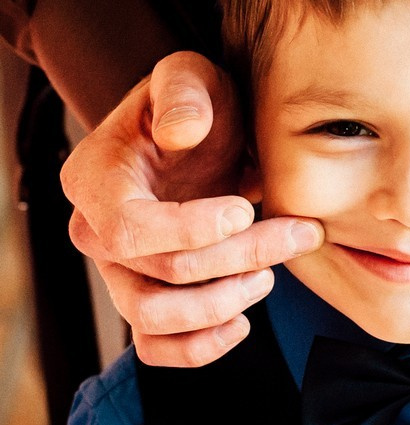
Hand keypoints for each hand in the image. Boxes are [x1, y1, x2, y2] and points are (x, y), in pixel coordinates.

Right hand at [61, 51, 322, 366]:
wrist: (194, 136)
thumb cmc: (191, 104)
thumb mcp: (189, 75)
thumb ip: (183, 92)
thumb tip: (180, 132)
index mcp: (94, 179)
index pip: (129, 229)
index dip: (190, 230)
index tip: (246, 208)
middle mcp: (95, 232)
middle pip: (160, 274)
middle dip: (240, 257)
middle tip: (300, 232)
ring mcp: (117, 272)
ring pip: (156, 320)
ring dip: (225, 304)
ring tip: (270, 273)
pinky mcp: (143, 300)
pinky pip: (157, 349)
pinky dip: (201, 347)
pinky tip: (242, 320)